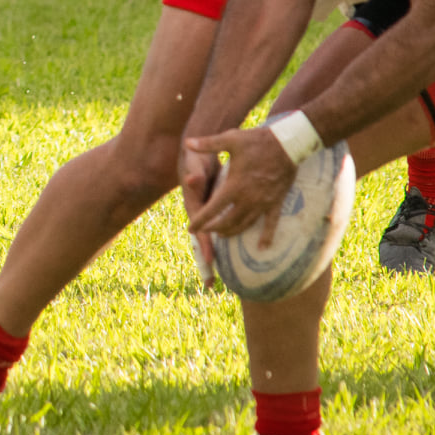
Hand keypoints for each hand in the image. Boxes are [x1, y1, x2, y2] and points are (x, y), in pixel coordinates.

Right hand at [179, 148, 220, 286]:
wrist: (197, 151)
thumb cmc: (195, 158)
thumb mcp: (194, 163)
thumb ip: (194, 172)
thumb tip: (194, 180)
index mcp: (194, 205)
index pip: (201, 230)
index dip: (206, 246)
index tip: (210, 262)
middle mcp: (201, 212)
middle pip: (205, 239)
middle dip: (208, 260)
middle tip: (210, 283)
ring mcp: (209, 211)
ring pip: (215, 236)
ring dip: (218, 253)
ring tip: (222, 275)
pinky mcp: (218, 206)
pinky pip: (225, 224)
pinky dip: (230, 236)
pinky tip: (241, 249)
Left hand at [183, 127, 296, 243]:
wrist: (288, 143)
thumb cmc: (257, 141)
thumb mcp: (230, 140)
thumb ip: (208, 144)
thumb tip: (187, 143)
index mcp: (234, 186)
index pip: (212, 209)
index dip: (200, 220)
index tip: (191, 229)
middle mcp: (247, 199)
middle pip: (227, 221)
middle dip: (213, 228)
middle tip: (204, 231)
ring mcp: (263, 203)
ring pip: (245, 224)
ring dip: (232, 232)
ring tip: (222, 235)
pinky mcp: (276, 202)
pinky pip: (271, 224)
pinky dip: (267, 236)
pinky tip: (262, 247)